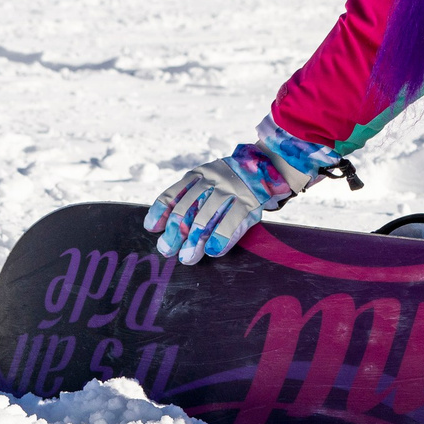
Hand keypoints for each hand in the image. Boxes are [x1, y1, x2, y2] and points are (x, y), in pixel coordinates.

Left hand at [144, 119, 351, 264]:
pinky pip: (231, 223)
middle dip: (175, 233)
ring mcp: (232, 191)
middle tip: (167, 250)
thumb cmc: (235, 180)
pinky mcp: (249, 203)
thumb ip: (194, 195)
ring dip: (194, 242)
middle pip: (187, 209)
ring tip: (187, 258)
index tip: (152, 228)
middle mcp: (214, 181)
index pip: (175, 193)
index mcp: (201, 174)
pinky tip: (213, 252)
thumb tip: (169, 225)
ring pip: (206, 219)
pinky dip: (220, 240)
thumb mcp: (212, 178)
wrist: (271, 166)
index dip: (161, 212)